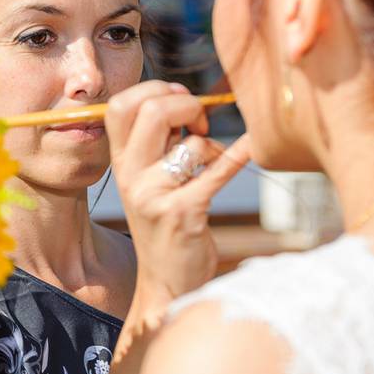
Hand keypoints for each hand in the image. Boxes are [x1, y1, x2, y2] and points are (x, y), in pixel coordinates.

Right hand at [105, 81, 249, 312]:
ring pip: (193, 143)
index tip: (178, 102)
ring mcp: (154, 195)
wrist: (166, 282)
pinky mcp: (183, 213)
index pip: (122, 105)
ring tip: (212, 165)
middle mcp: (130, 176)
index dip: (154, 91)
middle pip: (153, 111)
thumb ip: (157, 143)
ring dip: (213, 147)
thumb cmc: (164, 225)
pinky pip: (217, 170)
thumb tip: (183, 99)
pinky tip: (253, 144)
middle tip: (201, 122)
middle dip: (186, 103)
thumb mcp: (148, 182)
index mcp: (120, 164)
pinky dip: (239, 153)